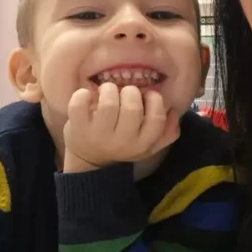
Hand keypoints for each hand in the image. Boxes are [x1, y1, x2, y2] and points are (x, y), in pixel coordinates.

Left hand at [63, 82, 179, 171]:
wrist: (90, 161)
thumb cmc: (122, 144)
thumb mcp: (148, 144)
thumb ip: (166, 132)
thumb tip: (174, 113)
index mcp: (143, 143)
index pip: (157, 117)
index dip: (153, 100)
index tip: (145, 97)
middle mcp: (122, 141)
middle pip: (132, 107)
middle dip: (130, 92)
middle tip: (124, 93)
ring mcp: (99, 135)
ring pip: (109, 103)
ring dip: (109, 90)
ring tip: (107, 92)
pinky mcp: (78, 128)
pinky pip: (79, 105)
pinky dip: (82, 95)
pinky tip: (87, 96)